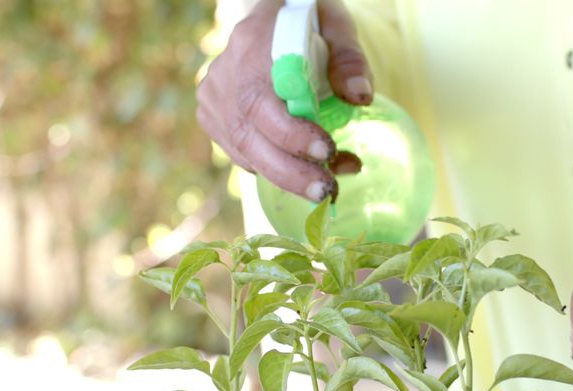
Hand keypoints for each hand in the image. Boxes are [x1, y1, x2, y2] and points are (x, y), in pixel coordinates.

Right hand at [196, 0, 369, 200]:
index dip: (291, 134)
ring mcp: (214, 97)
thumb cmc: (307, 22)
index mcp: (252, 44)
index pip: (261, 100)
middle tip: (328, 190)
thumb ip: (349, 59)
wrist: (270, 18)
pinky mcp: (212, 116)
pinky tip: (306, 169)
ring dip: (287, 176)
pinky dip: (274, 169)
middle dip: (290, 172)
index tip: (327, 150)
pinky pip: (241, 153)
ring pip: (244, 151)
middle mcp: (225, 73)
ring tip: (328, 184)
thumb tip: (360, 97)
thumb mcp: (337, 26)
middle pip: (248, 135)